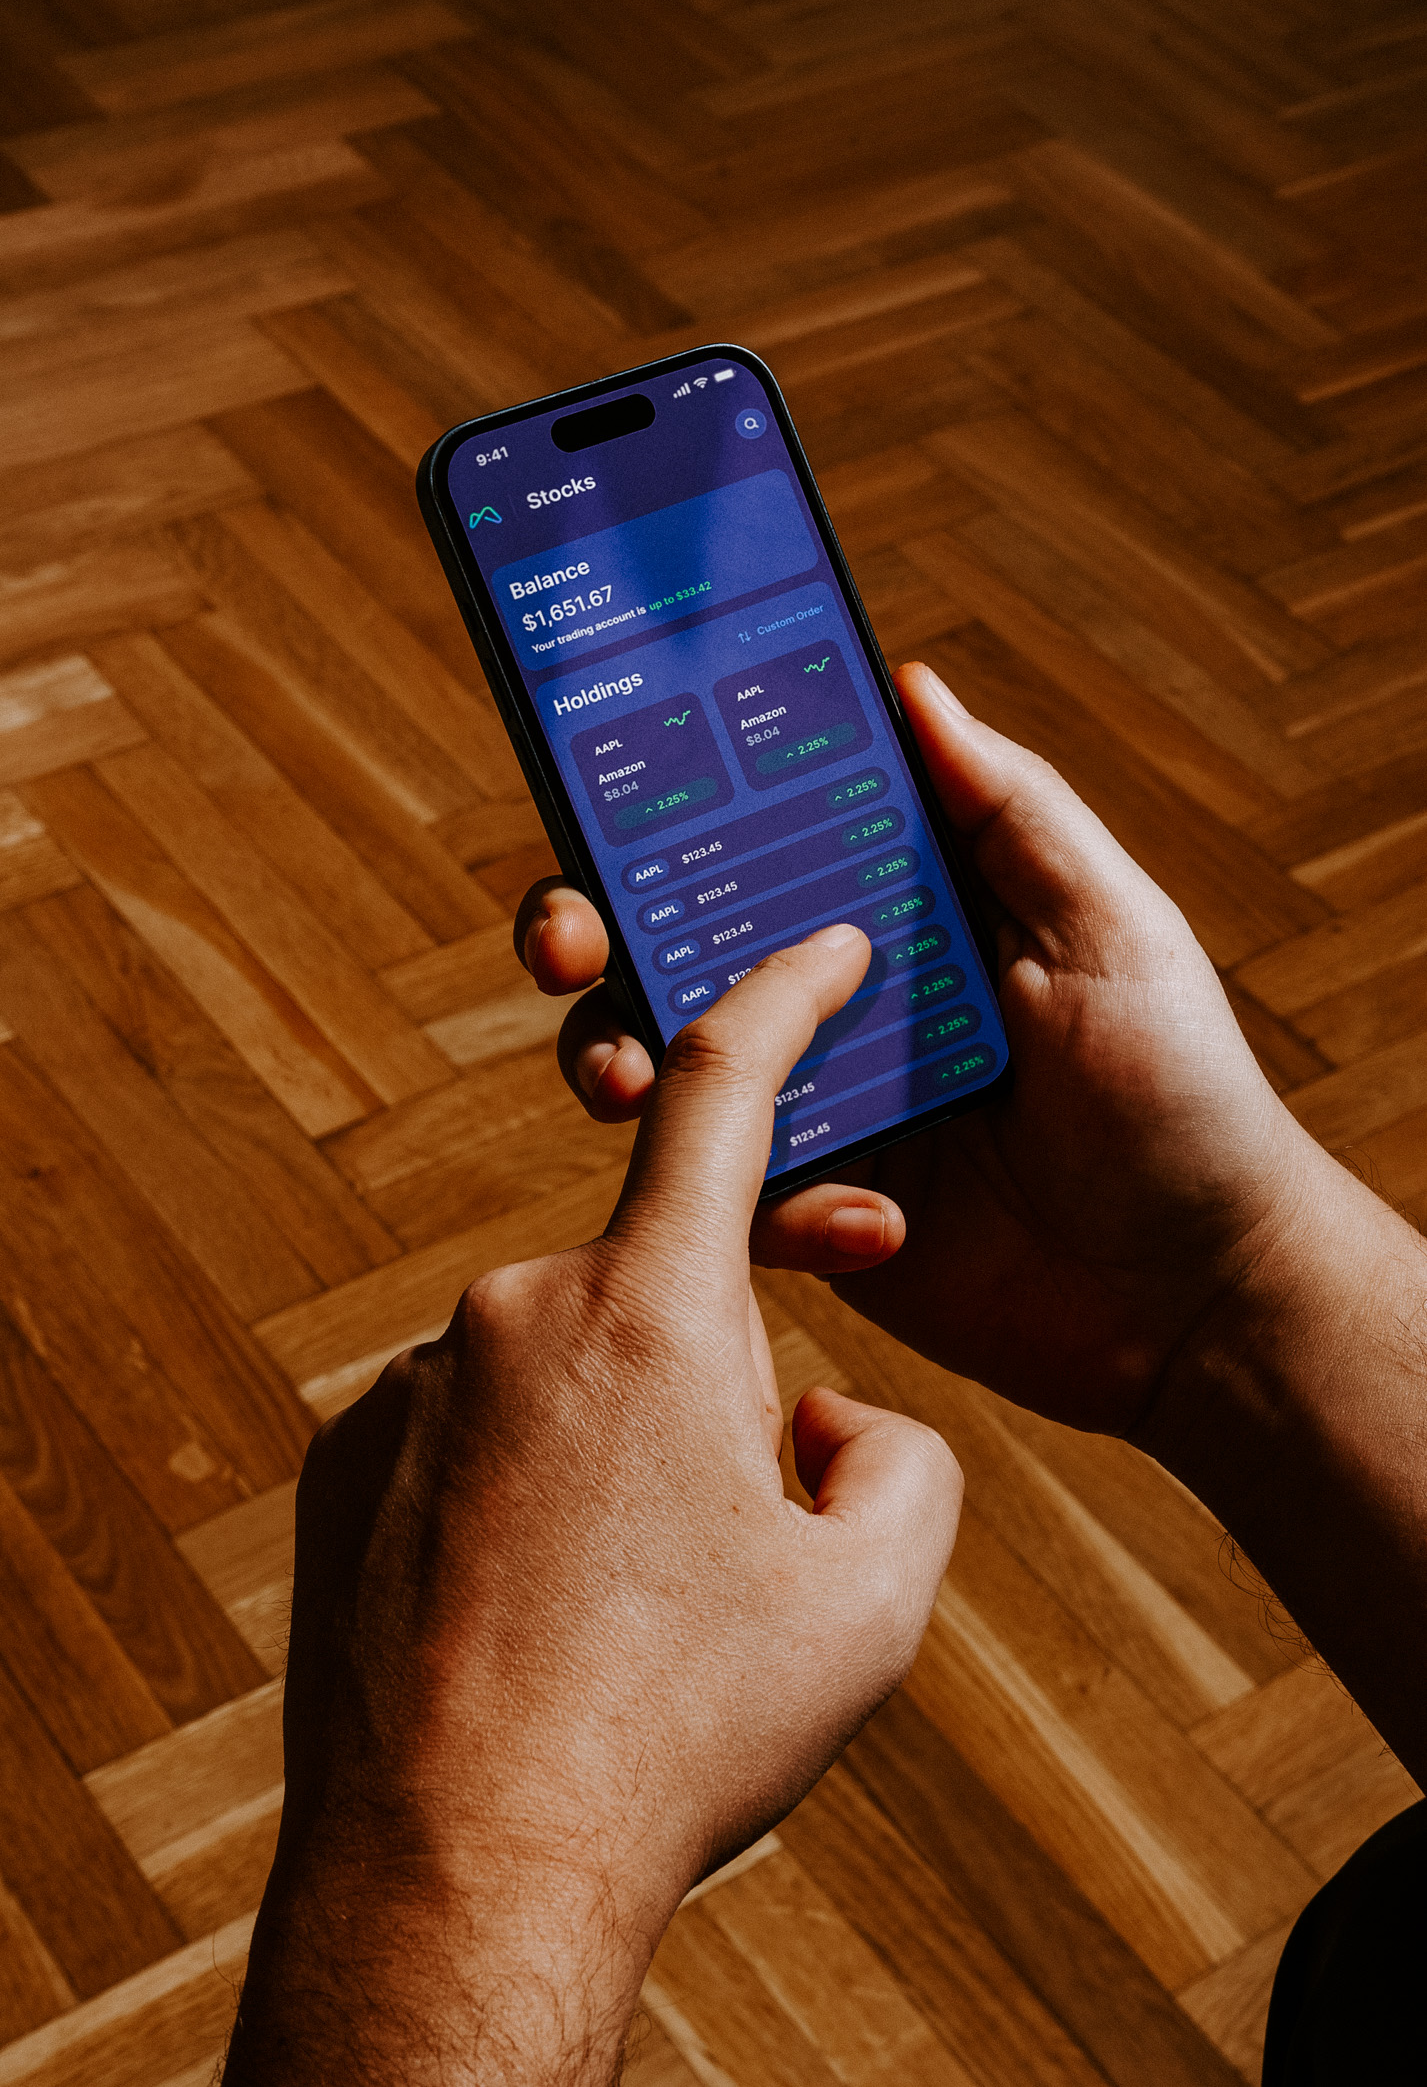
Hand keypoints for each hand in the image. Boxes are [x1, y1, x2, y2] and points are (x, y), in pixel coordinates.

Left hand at [224, 926, 960, 2086]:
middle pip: (664, 1291)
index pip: (725, 1093)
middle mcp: (517, 1310)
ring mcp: (419, 1381)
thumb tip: (825, 1417)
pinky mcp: (354, 1456)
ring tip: (628, 1603)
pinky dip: (528, 1490)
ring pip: (570, 1374)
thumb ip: (897, 1456)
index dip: (784, 998)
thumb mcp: (873, 1598)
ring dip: (621, 1448)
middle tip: (733, 1530)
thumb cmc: (683, 1727)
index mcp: (654, 1310)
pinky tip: (540, 1611)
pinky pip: (479, 1431)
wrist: (466, 1862)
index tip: (817, 944)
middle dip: (722, 1375)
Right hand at [516, 661, 1330, 1434]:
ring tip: (627, 1084)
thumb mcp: (1111, 928)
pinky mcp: (811, 1217)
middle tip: (569, 940)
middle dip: (587, 931)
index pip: (752, 836)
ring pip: (666, 1071)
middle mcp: (835, 1003)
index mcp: (896, 914)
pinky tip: (875, 1220)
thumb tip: (910, 682)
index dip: (664, 807)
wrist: (1202, 1299)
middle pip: (668, 944)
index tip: (598, 782)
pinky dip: (771, 1205)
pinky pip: (728, 1199)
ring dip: (618, 1063)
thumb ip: (1009, 809)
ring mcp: (818, 1111)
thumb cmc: (1184, 1096)